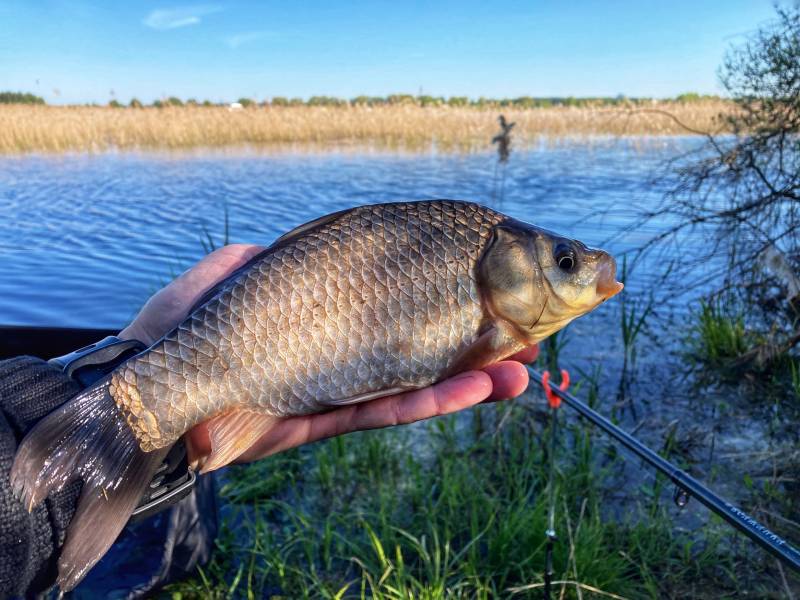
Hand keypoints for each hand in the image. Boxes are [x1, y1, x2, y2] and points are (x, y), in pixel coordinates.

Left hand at [120, 245, 538, 463]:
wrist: (154, 382)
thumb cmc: (184, 323)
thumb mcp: (230, 274)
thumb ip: (261, 258)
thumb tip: (278, 244)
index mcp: (326, 312)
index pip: (396, 304)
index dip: (443, 302)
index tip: (492, 293)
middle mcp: (340, 348)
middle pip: (419, 346)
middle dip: (476, 345)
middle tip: (530, 340)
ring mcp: (337, 385)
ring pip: (416, 383)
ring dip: (471, 378)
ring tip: (522, 372)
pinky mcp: (325, 418)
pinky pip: (386, 409)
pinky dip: (430, 401)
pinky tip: (475, 389)